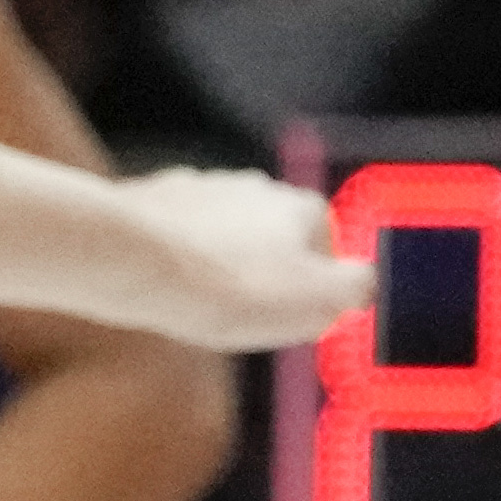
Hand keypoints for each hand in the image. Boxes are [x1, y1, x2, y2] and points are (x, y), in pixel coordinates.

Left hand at [107, 167, 382, 350]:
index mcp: (300, 206)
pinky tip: (164, 283)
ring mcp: (199, 187)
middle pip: (271, 241)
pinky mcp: (151, 198)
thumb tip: (363, 281)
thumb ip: (357, 286)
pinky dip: (174, 258)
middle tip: (244, 312)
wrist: (137, 265)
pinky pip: (174, 236)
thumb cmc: (232, 288)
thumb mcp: (321, 300)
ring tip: (201, 300)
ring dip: (217, 265)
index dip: (311, 290)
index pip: (325, 250)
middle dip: (263, 275)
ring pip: (221, 237)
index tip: (288, 315)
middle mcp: (252, 185)